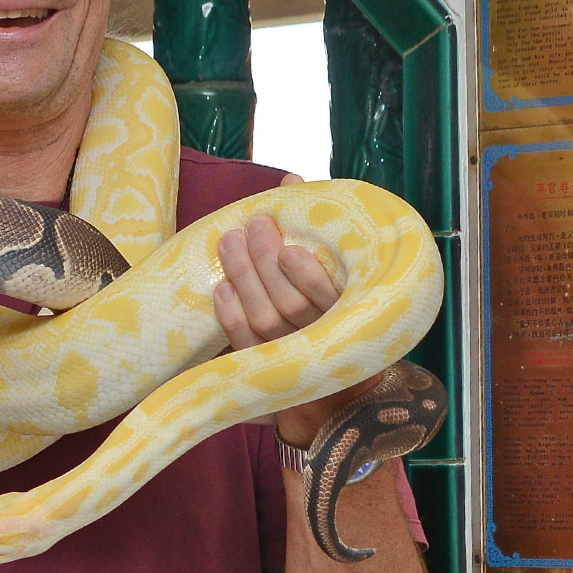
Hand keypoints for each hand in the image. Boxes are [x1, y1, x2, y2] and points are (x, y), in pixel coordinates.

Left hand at [211, 180, 367, 448]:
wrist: (337, 391)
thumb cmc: (339, 307)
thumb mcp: (345, 270)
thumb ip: (323, 227)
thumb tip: (293, 181)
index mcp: (351, 318)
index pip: (328, 300)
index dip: (307, 277)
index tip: (289, 250)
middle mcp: (322, 341)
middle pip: (288, 305)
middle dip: (265, 263)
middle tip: (253, 226)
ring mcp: (291, 360)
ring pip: (264, 320)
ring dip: (243, 279)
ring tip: (229, 242)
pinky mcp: (266, 370)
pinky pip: (245, 344)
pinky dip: (231, 316)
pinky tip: (221, 288)